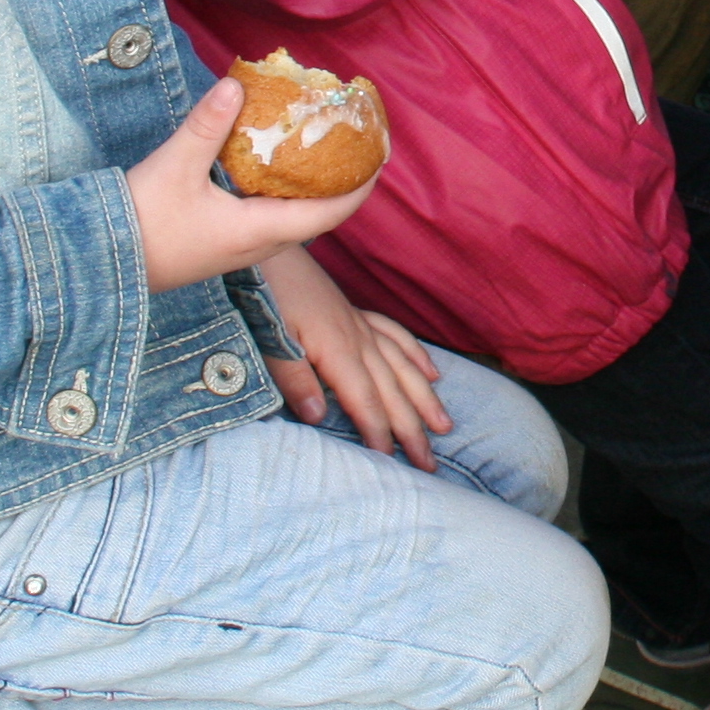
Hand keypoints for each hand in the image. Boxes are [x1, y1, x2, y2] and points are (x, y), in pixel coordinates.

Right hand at [124, 73, 377, 292]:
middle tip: (356, 148)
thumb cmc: (140, 222)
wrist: (98, 264)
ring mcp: (239, 251)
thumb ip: (208, 124)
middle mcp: (258, 246)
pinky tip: (274, 169)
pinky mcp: (221, 247)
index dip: (360, 188)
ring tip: (322, 153)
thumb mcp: (174, 166)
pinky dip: (284, 195)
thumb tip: (237, 82)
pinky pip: (268, 220)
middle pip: (319, 218)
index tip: (380, 157)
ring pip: (293, 220)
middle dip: (343, 185)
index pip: (330, 214)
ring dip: (314, 191)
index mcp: (259, 231)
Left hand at [256, 244, 450, 469]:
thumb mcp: (270, 338)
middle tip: (430, 464)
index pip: (365, 400)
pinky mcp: (354, 313)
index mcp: (336, 350)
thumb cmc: (264, 293)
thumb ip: (294, 378)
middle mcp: (357, 338)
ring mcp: (359, 324)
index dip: (379, 432)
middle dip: (413, 427)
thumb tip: (320, 417)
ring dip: (424, 397)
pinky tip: (430, 371)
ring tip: (444, 425)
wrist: (267, 245)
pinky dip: (415, 355)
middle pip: (392, 389)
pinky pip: (395, 336)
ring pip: (402, 365)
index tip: (391, 462)